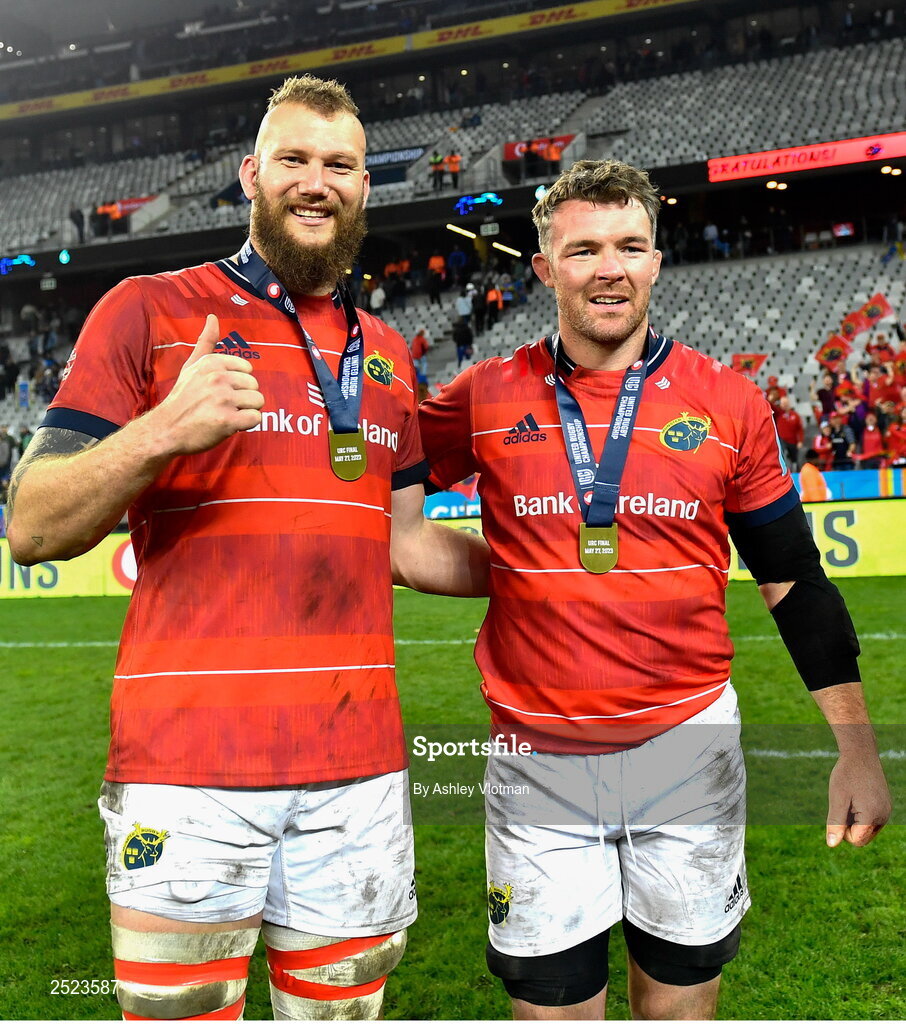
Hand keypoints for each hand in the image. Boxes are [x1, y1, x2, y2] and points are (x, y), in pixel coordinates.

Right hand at [154, 314, 263, 454]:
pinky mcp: (227, 421)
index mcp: (213, 363)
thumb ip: (206, 342)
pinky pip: (255, 418)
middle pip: (255, 386)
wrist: (166, 429)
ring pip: (258, 402)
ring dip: (246, 411)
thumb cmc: (182, 398)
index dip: (238, 384)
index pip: (248, 370)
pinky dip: (247, 424)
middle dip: (244, 398)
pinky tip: (231, 425)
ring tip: (227, 414)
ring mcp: (223, 399)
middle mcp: (218, 378)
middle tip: (223, 406)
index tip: (221, 391)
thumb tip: (213, 317)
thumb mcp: (191, 366)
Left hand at [826, 751, 890, 847]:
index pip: (856, 840)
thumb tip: (831, 844)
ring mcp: (886, 811)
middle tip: (844, 803)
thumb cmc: (846, 774)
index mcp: (872, 815)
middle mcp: (884, 816)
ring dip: (854, 820)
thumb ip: (835, 823)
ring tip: (851, 799)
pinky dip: (861, 814)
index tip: (838, 810)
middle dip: (849, 826)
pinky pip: (871, 821)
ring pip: (866, 829)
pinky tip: (856, 797)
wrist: (860, 753)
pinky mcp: (885, 806)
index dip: (842, 830)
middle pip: (862, 837)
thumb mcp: (837, 798)